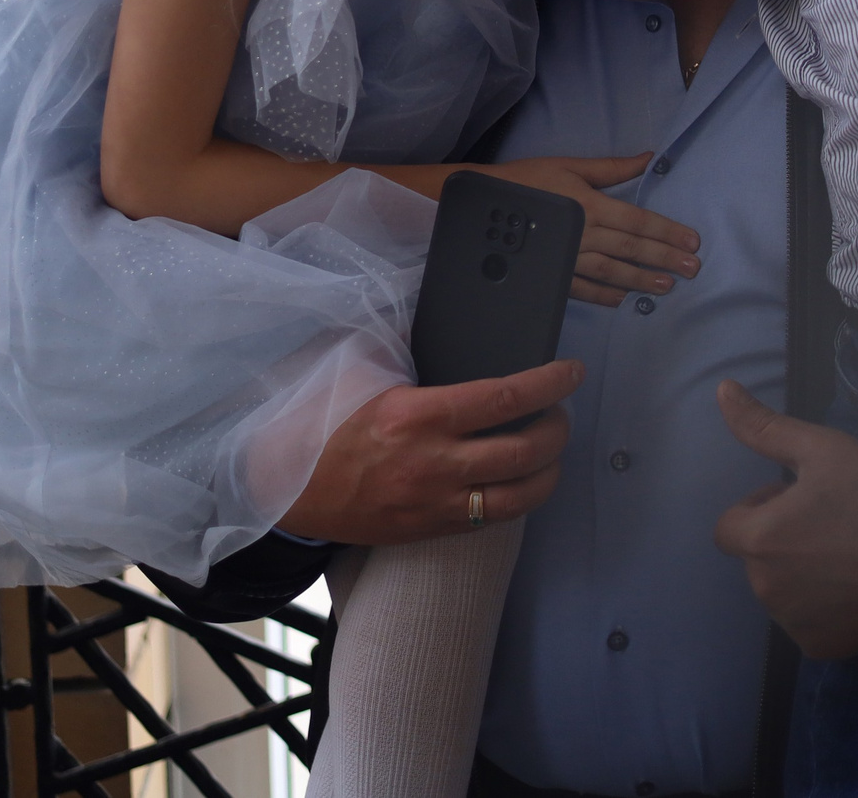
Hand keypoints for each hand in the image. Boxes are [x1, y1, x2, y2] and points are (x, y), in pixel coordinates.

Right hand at [280, 359, 581, 544]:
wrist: (286, 490)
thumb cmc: (324, 425)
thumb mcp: (363, 373)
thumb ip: (410, 350)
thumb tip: (459, 327)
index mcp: (415, 415)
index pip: (503, 397)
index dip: (549, 383)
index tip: (571, 371)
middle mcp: (432, 463)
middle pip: (525, 450)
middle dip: (558, 428)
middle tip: (560, 410)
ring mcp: (434, 503)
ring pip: (520, 495)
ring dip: (549, 470)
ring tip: (550, 449)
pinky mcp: (432, 529)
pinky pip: (493, 519)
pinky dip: (518, 497)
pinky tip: (520, 479)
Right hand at [469, 155, 700, 306]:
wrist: (484, 203)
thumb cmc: (529, 179)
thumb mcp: (571, 166)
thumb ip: (612, 168)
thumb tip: (649, 158)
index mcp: (591, 205)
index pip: (638, 221)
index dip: (667, 232)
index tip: (692, 242)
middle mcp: (583, 234)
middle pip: (631, 248)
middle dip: (664, 259)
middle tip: (692, 269)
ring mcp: (568, 257)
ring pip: (611, 271)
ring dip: (640, 280)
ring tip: (665, 287)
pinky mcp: (552, 272)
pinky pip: (582, 288)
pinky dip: (603, 296)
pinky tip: (622, 299)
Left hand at [711, 381, 857, 659]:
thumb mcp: (825, 451)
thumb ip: (766, 427)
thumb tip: (722, 389)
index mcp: (759, 539)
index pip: (729, 527)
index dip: (758, 511)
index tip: (796, 504)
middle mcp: (765, 587)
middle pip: (755, 559)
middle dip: (778, 541)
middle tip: (827, 526)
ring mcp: (791, 623)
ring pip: (778, 591)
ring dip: (796, 573)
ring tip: (843, 556)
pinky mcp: (817, 647)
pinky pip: (804, 622)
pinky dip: (819, 608)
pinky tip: (851, 588)